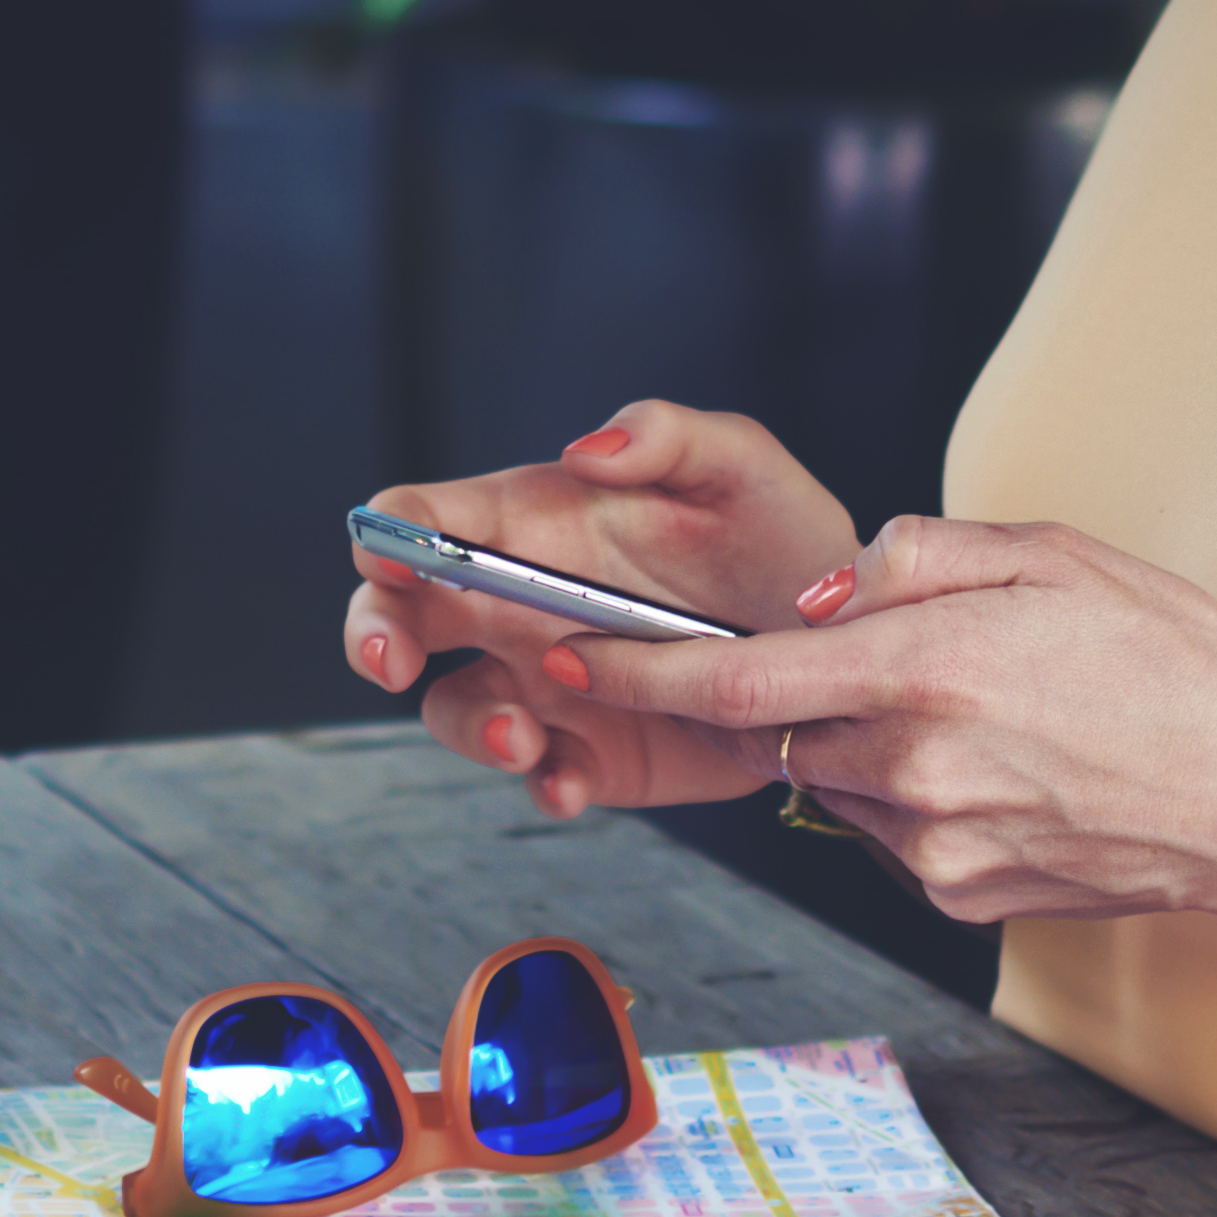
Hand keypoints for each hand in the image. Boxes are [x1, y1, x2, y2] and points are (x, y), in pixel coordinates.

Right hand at [340, 402, 858, 818]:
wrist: (843, 643)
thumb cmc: (778, 534)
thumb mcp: (739, 465)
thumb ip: (667, 434)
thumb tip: (585, 448)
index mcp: (534, 524)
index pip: (427, 518)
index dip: (391, 532)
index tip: (396, 556)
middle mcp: (520, 606)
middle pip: (401, 616)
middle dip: (373, 634)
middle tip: (391, 658)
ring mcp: (547, 685)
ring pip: (456, 708)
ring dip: (468, 725)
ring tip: (520, 736)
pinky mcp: (590, 753)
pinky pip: (539, 776)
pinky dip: (541, 783)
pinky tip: (568, 779)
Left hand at [541, 513, 1216, 926]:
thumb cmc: (1180, 664)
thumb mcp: (1051, 554)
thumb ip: (910, 559)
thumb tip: (817, 594)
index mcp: (925, 668)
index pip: (730, 681)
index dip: (632, 671)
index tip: (563, 654)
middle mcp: (914, 767)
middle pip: (776, 731)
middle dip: (786, 692)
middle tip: (870, 660)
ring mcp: (934, 847)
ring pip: (833, 782)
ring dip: (858, 741)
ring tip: (979, 712)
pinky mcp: (960, 899)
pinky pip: (889, 833)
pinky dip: (909, 792)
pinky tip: (1003, 768)